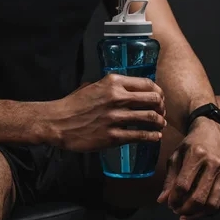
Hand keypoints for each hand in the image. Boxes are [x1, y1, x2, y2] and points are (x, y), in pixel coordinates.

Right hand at [49, 74, 166, 151]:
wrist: (57, 122)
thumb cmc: (73, 105)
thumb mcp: (92, 86)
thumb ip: (110, 87)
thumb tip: (126, 89)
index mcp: (112, 82)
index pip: (147, 83)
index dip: (158, 92)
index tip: (159, 98)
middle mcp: (116, 97)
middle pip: (153, 99)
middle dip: (161, 107)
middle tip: (161, 112)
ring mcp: (115, 117)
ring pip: (150, 118)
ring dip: (159, 122)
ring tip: (160, 125)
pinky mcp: (113, 136)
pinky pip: (141, 135)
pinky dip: (152, 136)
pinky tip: (155, 137)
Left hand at [157, 117, 219, 219]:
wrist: (214, 132)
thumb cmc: (191, 144)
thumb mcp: (176, 155)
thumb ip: (169, 178)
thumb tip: (161, 201)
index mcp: (196, 154)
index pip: (183, 184)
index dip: (174, 199)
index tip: (169, 204)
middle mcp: (213, 163)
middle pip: (199, 197)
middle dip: (185, 209)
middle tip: (176, 211)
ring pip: (213, 205)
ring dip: (197, 215)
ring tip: (186, 215)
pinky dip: (211, 213)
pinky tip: (200, 212)